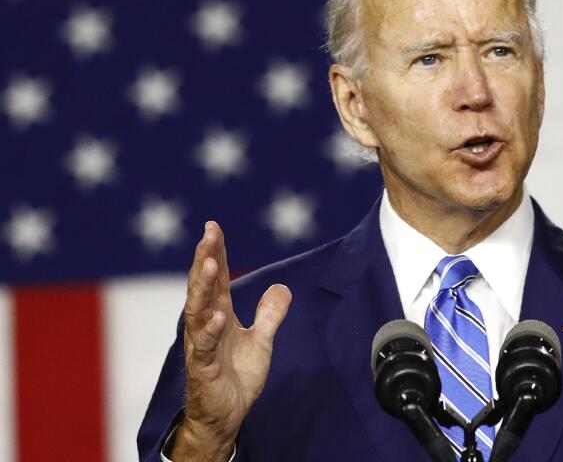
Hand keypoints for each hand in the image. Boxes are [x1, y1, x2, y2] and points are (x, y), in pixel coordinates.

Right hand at [173, 222, 291, 460]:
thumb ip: (270, 314)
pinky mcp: (202, 368)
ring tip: (212, 263)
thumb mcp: (262, 341)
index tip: (213, 226)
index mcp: (219, 315)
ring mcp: (201, 345)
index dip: (216, 252)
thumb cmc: (236, 377)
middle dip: (206, 259)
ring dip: (204, 287)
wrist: (226, 416)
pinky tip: (218, 315)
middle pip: (204, 287)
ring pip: (199, 311)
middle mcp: (206, 325)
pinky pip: (205, 347)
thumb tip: (282, 287)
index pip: (217, 279)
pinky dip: (211, 331)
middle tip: (208, 233)